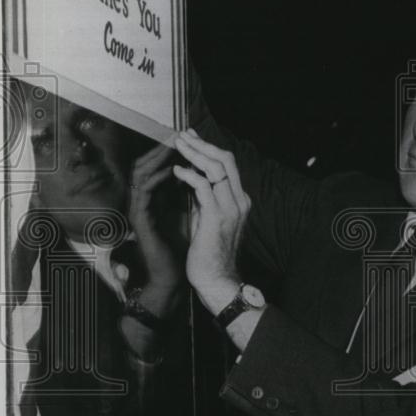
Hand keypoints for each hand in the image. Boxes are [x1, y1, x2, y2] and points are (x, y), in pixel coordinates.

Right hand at [128, 143, 182, 308]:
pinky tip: (172, 169)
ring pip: (141, 172)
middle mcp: (143, 200)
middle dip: (163, 148)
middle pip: (146, 163)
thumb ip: (191, 193)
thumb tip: (203, 171)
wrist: (174, 276)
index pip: (157, 165)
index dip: (171, 151)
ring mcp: (138, 207)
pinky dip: (157, 177)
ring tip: (175, 145)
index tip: (189, 138)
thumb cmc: (183, 247)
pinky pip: (144, 190)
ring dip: (158, 157)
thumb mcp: (190, 213)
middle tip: (180, 134)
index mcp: (155, 198)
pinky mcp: (138, 218)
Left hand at [173, 129, 250, 314]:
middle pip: (225, 159)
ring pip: (216, 167)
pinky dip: (189, 175)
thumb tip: (190, 179)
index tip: (192, 138)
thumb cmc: (210, 255)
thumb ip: (203, 200)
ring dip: (195, 153)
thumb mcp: (208, 220)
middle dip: (202, 144)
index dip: (209, 149)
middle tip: (183, 134)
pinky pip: (203, 186)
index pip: (228, 165)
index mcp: (239, 201)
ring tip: (178, 145)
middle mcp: (239, 200)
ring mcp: (230, 208)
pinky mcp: (216, 217)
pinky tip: (176, 171)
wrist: (216, 281)